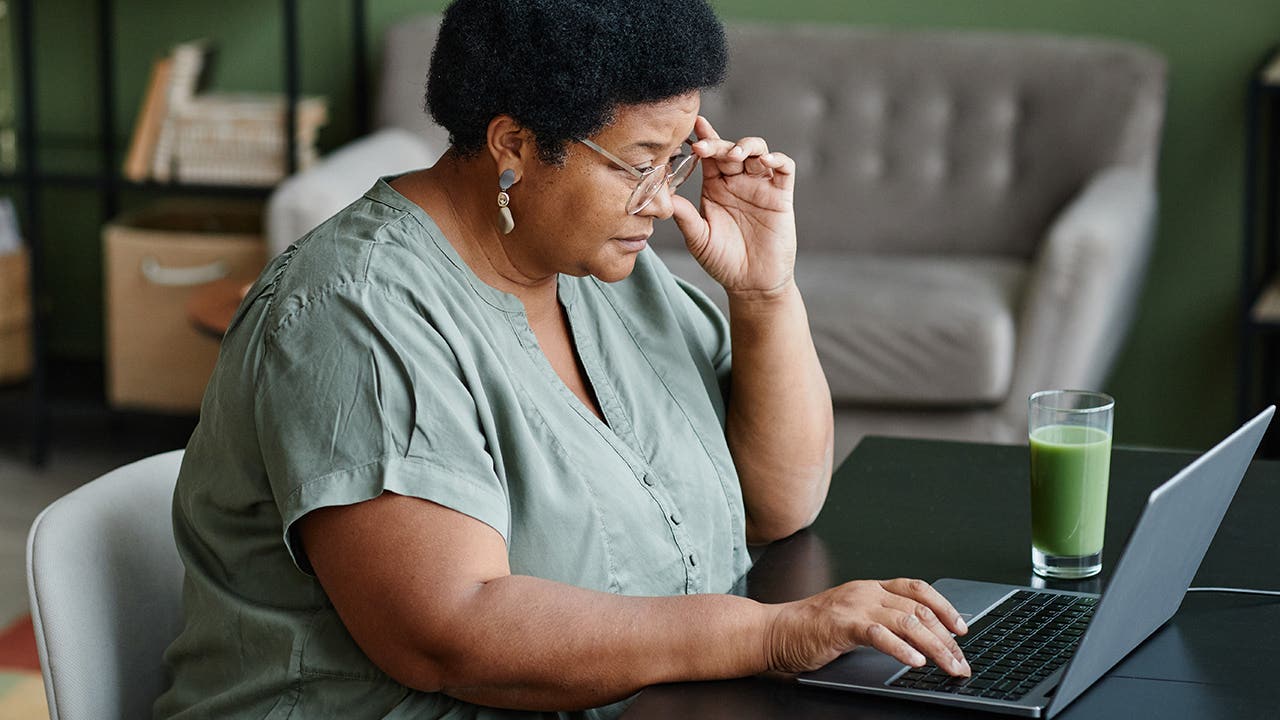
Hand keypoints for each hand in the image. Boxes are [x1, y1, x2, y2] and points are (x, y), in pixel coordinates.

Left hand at [671, 116, 796, 297]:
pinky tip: (765, 161)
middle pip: (730, 149)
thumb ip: (684, 216)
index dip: (703, 139)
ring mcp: (760, 186)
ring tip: (734, 155)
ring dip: (746, 146)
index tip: (692, 129)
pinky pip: (784, 169)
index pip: (709, 156)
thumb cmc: (722, 261)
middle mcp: (737, 182)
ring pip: (758, 151)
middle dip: (718, 144)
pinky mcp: (781, 196)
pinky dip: (777, 159)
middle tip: (704, 148)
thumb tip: (663, 197)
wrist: (751, 284)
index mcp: (715, 187)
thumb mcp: (698, 238)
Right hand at [764, 578, 970, 675]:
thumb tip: (917, 637)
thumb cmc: (810, 628)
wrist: (774, 631)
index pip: (917, 589)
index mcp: (870, 588)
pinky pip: (879, 635)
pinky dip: (901, 649)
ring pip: (907, 621)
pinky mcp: (841, 625)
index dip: (944, 607)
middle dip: (947, 637)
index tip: (962, 628)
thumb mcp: (852, 616)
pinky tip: (915, 662)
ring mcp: (854, 606)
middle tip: (960, 660)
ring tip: (948, 665)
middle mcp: (866, 592)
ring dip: (934, 647)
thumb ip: (880, 619)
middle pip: (919, 609)